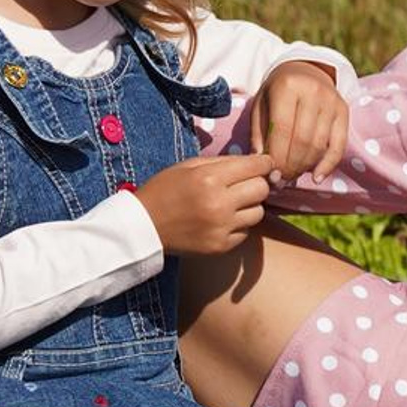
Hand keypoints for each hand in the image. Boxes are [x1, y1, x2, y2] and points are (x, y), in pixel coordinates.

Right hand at [135, 152, 275, 255]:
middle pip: (262, 189)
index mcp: (209, 178)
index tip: (264, 164)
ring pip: (258, 212)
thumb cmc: (164, 191)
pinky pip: (246, 232)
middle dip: (257, 183)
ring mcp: (221, 227)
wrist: (141, 227)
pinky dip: (238, 225)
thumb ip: (223, 162)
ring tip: (230, 204)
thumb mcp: (188, 166)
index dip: (264, 163)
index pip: (256, 166)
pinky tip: (220, 221)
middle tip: (243, 185)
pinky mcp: (221, 246)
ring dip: (249, 206)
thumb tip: (258, 161)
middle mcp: (219, 203)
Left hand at [249, 60, 348, 182]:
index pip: (283, 129)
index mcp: (287, 86)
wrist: (305, 70)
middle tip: (281, 179)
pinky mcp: (344, 111)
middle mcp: (313, 91)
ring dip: (305, 166)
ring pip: (319, 144)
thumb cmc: (277, 92)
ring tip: (292, 175)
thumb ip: (259, 133)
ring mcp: (332, 101)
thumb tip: (262, 163)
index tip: (270, 174)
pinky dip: (328, 165)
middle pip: (302, 139)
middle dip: (291, 164)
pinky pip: (339, 145)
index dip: (277, 155)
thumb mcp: (261, 104)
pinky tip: (316, 177)